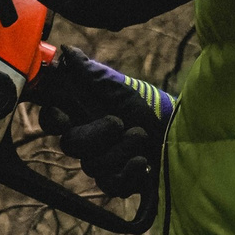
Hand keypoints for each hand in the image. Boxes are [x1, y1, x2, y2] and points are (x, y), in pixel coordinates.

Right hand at [28, 46, 173, 198]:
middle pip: (70, 145)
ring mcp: (103, 163)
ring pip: (92, 166)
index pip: (52, 120)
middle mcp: (89, 140)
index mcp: (84, 114)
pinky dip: (128, 171)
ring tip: (141, 136)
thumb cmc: (150, 105)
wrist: (181, 132)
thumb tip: (66, 50)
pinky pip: (110, 185)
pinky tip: (142, 161)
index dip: (53, 120)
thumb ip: (92, 72)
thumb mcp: (121, 87)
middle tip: (119, 122)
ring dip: (121, 150)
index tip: (65, 118)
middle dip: (96, 134)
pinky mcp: (119, 182)